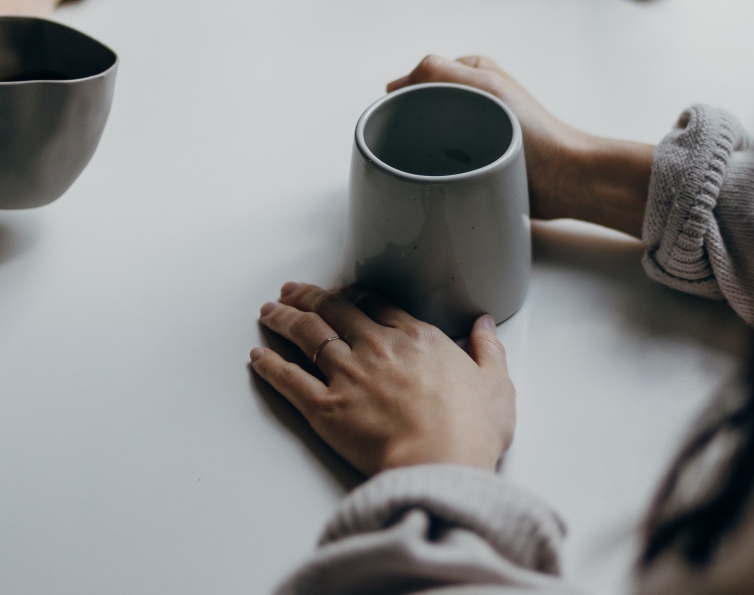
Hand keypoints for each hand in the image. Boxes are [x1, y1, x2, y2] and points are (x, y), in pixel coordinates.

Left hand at [250, 282, 514, 475]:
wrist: (441, 463)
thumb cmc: (471, 430)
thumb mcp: (496, 384)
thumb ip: (488, 350)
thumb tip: (485, 325)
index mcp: (416, 338)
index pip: (376, 304)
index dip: (353, 295)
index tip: (342, 293)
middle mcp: (376, 347)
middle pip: (334, 310)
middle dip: (310, 296)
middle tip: (292, 290)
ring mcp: (347, 375)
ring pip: (307, 335)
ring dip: (284, 319)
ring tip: (269, 310)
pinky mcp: (325, 407)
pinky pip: (289, 380)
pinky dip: (270, 365)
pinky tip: (257, 356)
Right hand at [390, 55, 654, 236]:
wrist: (564, 179)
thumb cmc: (534, 131)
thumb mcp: (485, 86)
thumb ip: (439, 71)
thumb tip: (396, 85)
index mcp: (473, 73)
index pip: (420, 78)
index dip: (405, 97)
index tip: (398, 118)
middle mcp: (473, 99)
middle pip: (421, 109)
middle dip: (411, 126)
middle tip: (408, 146)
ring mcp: (474, 131)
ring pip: (429, 138)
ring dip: (422, 151)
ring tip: (424, 164)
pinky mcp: (477, 161)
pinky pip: (443, 163)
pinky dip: (436, 169)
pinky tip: (434, 178)